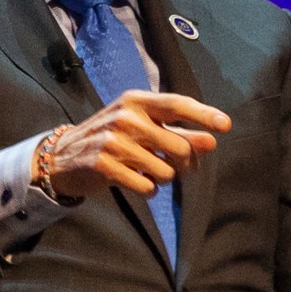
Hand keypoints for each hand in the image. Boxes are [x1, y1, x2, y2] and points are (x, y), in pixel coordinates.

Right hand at [42, 90, 231, 200]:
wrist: (64, 156)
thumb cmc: (113, 139)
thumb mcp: (143, 129)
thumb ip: (178, 134)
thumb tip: (212, 141)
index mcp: (137, 101)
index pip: (177, 105)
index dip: (204, 115)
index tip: (226, 126)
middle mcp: (125, 116)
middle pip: (180, 147)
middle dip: (187, 165)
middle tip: (180, 168)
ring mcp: (112, 140)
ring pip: (165, 171)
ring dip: (165, 179)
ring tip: (150, 173)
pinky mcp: (103, 164)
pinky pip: (146, 186)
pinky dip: (149, 190)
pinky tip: (138, 184)